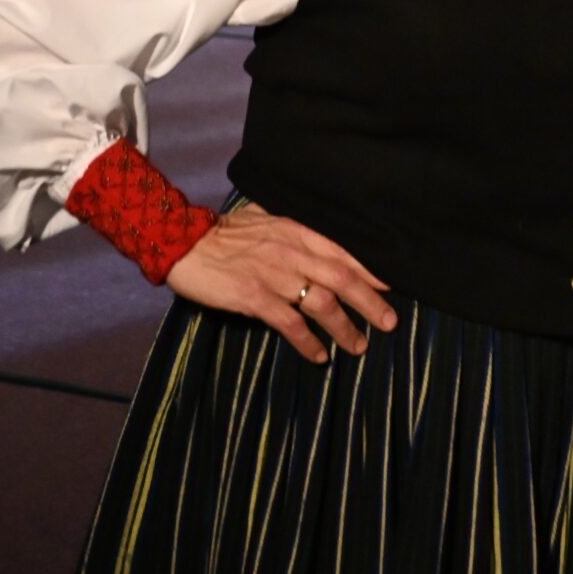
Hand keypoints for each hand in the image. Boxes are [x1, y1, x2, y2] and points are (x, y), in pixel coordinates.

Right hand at [166, 203, 397, 362]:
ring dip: (344, 328)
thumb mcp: (264, 218)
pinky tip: (319, 355)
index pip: (342, 250)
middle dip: (370, 302)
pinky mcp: (254, 297)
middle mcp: (291, 251)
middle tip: (390, 322)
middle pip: (342, 278)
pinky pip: (290, 323)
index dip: (370, 269)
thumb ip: (292, 228)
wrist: (182, 241)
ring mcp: (273, 275)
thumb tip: (318, 239)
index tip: (391, 285)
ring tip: (359, 346)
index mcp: (296, 230)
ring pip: (322, 304)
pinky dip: (309, 342)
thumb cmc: (223, 232)